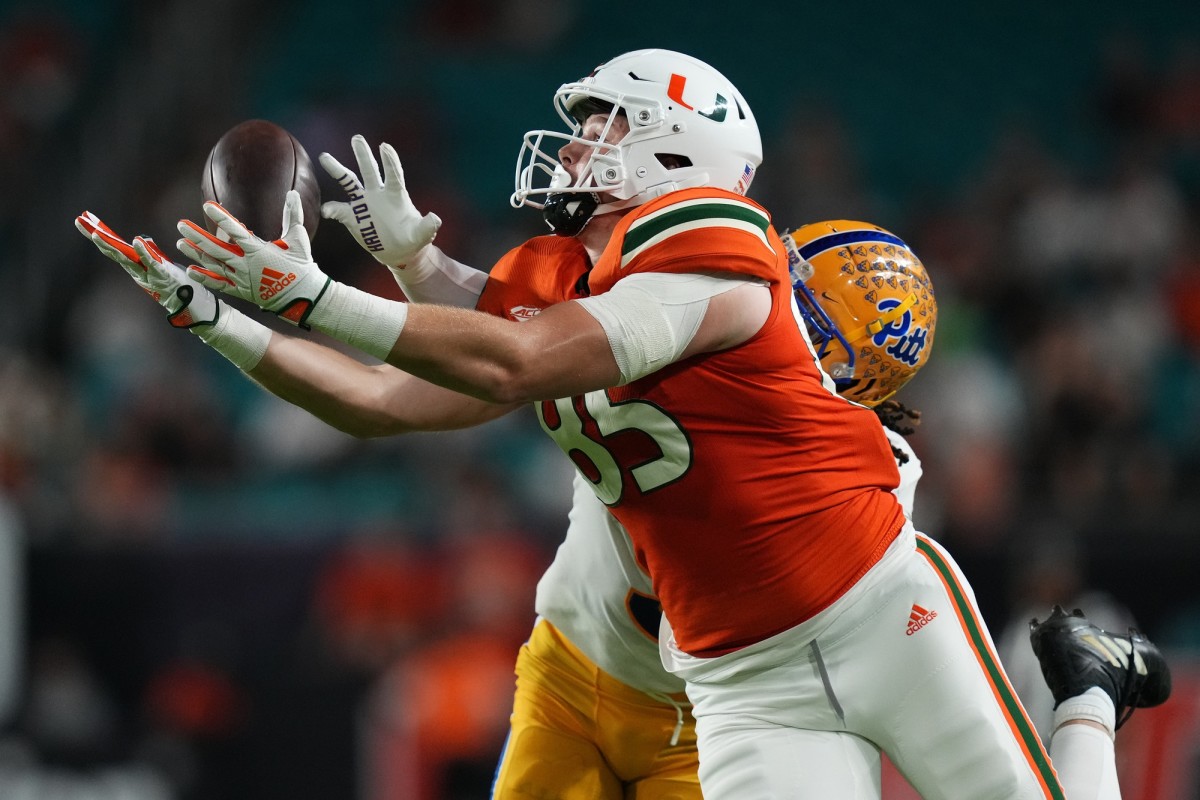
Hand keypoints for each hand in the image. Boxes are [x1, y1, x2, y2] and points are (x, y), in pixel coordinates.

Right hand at [75, 211, 219, 327]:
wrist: (194, 307)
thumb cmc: (179, 286)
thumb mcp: (161, 266)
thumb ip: (150, 255)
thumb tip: (139, 241)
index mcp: (136, 267)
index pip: (114, 248)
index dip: (100, 235)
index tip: (85, 220)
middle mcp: (138, 271)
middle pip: (113, 252)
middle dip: (96, 237)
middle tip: (79, 221)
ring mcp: (148, 275)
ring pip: (125, 259)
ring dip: (110, 246)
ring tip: (96, 233)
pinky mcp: (163, 276)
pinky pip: (151, 263)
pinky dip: (143, 252)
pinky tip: (135, 240)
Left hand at [177, 190, 330, 328]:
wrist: (304, 296)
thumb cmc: (302, 266)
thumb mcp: (298, 238)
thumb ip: (292, 215)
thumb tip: (293, 193)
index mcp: (258, 250)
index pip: (235, 231)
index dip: (221, 217)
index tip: (207, 206)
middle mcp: (246, 265)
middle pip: (216, 249)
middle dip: (197, 236)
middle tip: (181, 225)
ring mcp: (242, 279)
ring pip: (214, 265)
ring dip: (196, 254)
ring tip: (181, 243)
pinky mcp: (242, 291)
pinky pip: (219, 284)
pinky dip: (205, 278)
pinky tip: (191, 270)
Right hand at [318, 135, 440, 267]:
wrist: (398, 252)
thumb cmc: (413, 239)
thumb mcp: (422, 235)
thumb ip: (428, 227)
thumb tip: (436, 218)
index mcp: (396, 195)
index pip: (393, 174)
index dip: (390, 161)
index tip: (384, 146)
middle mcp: (378, 194)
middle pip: (370, 170)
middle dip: (364, 155)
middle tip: (357, 138)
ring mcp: (364, 203)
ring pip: (349, 182)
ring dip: (337, 170)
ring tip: (324, 156)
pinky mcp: (353, 217)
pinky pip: (339, 210)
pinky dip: (331, 209)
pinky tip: (326, 210)